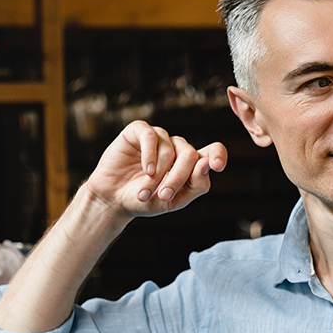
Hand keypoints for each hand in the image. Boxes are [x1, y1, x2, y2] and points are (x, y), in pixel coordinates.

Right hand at [86, 120, 226, 218]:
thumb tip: (207, 164)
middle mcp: (177, 147)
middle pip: (191, 154)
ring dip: (158, 175)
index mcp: (191, 163)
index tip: (217, 166)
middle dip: (177, 178)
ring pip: (170, 149)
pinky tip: (146, 169)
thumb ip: (196, 185)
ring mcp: (159, 138)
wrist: (114, 200)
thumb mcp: (175, 200)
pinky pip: (151, 136)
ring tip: (144, 193)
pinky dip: (150, 154)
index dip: (218, 155)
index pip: (213, 151)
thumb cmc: (146, 200)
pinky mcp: (138, 131)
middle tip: (162, 196)